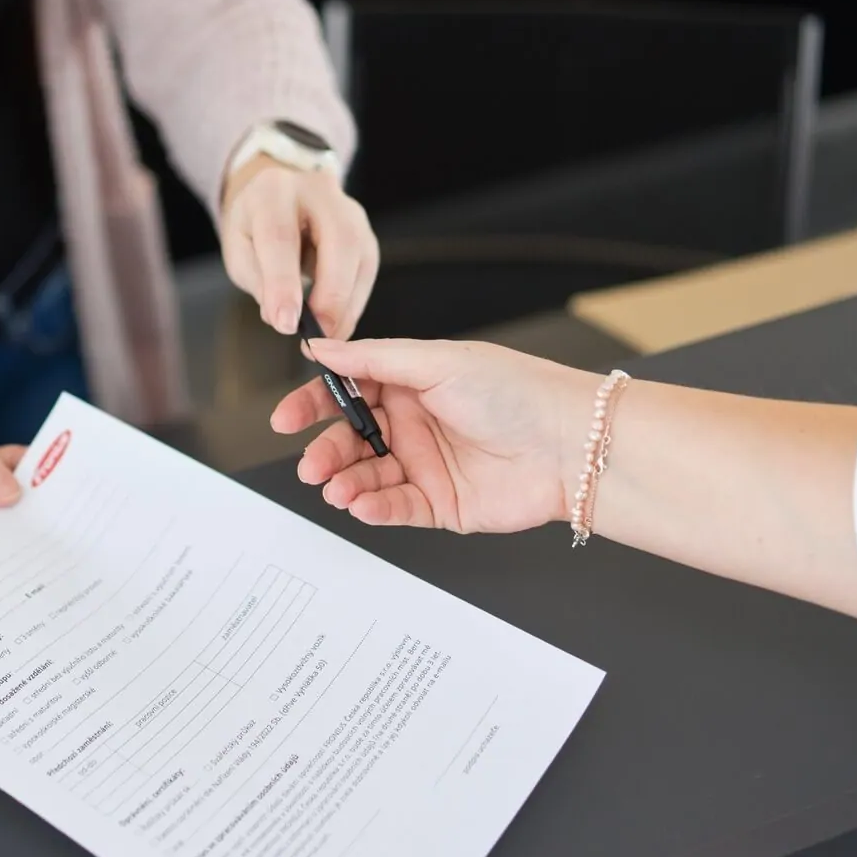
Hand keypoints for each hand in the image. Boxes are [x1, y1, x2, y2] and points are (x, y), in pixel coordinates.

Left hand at [220, 156, 378, 338]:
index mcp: (274, 191)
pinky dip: (353, 304)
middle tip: (318, 336)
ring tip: (326, 337)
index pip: (280, 237)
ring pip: (360, 256)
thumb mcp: (239, 248)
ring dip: (346, 305)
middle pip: (339, 240)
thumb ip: (258, 280)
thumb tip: (283, 318)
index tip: (286, 324)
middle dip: (331, 296)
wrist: (278, 197)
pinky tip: (338, 323)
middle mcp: (318, 191)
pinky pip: (366, 271)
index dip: (284, 284)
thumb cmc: (255, 225)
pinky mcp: (365, 233)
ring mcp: (349, 210)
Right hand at [270, 338, 598, 533]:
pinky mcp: (440, 504)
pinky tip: (362, 504)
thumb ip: (372, 360)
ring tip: (336, 490)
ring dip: (346, 484)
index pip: (347, 393)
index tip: (286, 419)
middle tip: (312, 466)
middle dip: (326, 454)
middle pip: (351, 440)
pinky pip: (395, 508)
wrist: (571, 445)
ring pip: (367, 477)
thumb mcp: (437, 362)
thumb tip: (321, 349)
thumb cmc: (518, 392)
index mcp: (410, 384)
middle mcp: (414, 424)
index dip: (313, 405)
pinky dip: (374, 508)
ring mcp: (425, 465)